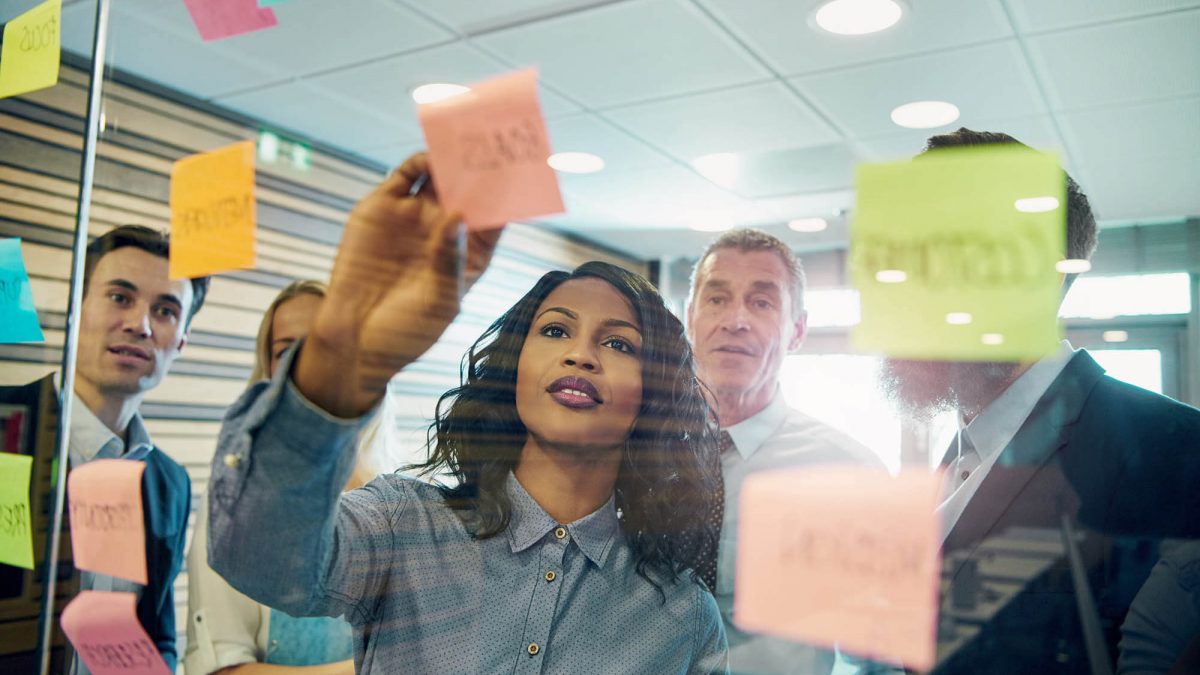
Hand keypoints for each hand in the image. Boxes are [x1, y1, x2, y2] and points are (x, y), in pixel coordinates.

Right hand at [296, 153, 502, 416]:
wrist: (355, 338)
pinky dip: (420, 161)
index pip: (496, 217)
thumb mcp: (440, 302)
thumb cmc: (408, 330)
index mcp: (471, 255)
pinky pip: (405, 175)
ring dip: (453, 158)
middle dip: (483, 168)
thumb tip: (458, 216)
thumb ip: (450, 260)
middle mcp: (445, 231)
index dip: (509, 196)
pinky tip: (433, 156)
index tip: (524, 174)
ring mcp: (415, 217)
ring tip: (467, 142)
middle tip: (497, 145)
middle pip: (471, 190)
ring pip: (440, 177)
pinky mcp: (383, 208)